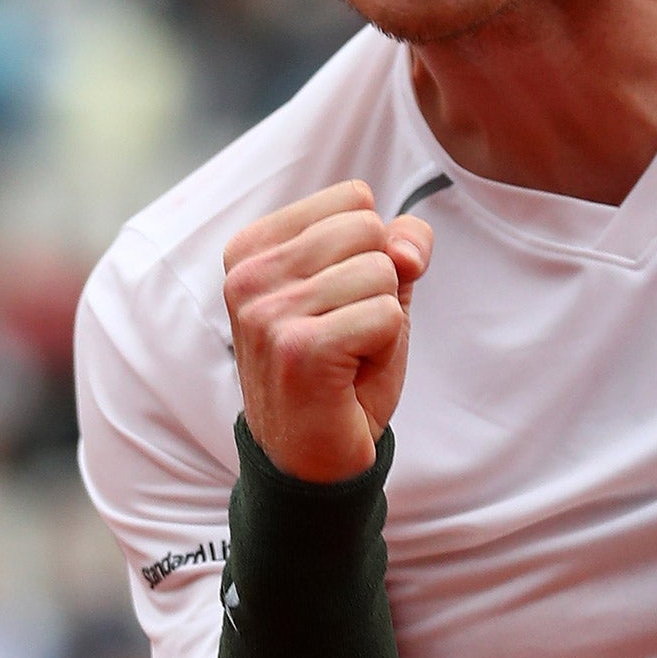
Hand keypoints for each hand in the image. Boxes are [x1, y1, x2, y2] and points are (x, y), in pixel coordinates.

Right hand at [221, 180, 432, 482]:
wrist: (314, 459)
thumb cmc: (341, 368)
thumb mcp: (373, 290)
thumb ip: (398, 245)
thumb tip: (408, 250)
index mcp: (253, 248)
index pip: (354, 198)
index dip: (372, 250)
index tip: (340, 301)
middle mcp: (248, 275)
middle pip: (369, 228)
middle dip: (380, 283)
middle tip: (347, 333)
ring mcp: (267, 313)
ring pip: (382, 271)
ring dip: (383, 320)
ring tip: (347, 356)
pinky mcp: (299, 349)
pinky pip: (388, 314)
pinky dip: (386, 348)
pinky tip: (349, 377)